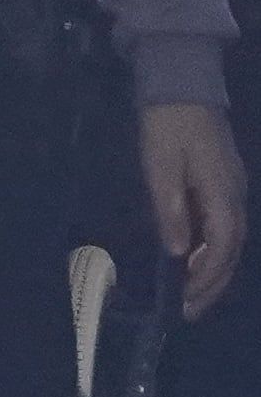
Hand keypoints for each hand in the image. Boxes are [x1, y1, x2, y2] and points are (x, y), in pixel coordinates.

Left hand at [144, 101, 246, 317]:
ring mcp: (233, 189)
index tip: (188, 299)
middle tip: (191, 311)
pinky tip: (194, 260)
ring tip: (192, 295)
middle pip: (231, 250)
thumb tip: (176, 251)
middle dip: (212, 283)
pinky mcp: (224, 184)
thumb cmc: (168, 124)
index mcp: (223, 194)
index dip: (206, 276)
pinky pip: (223, 226)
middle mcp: (235, 196)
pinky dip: (211, 250)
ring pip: (230, 241)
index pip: (221, 246)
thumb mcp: (160, 165)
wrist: (182, 85)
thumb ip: (170, 208)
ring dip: (213, 270)